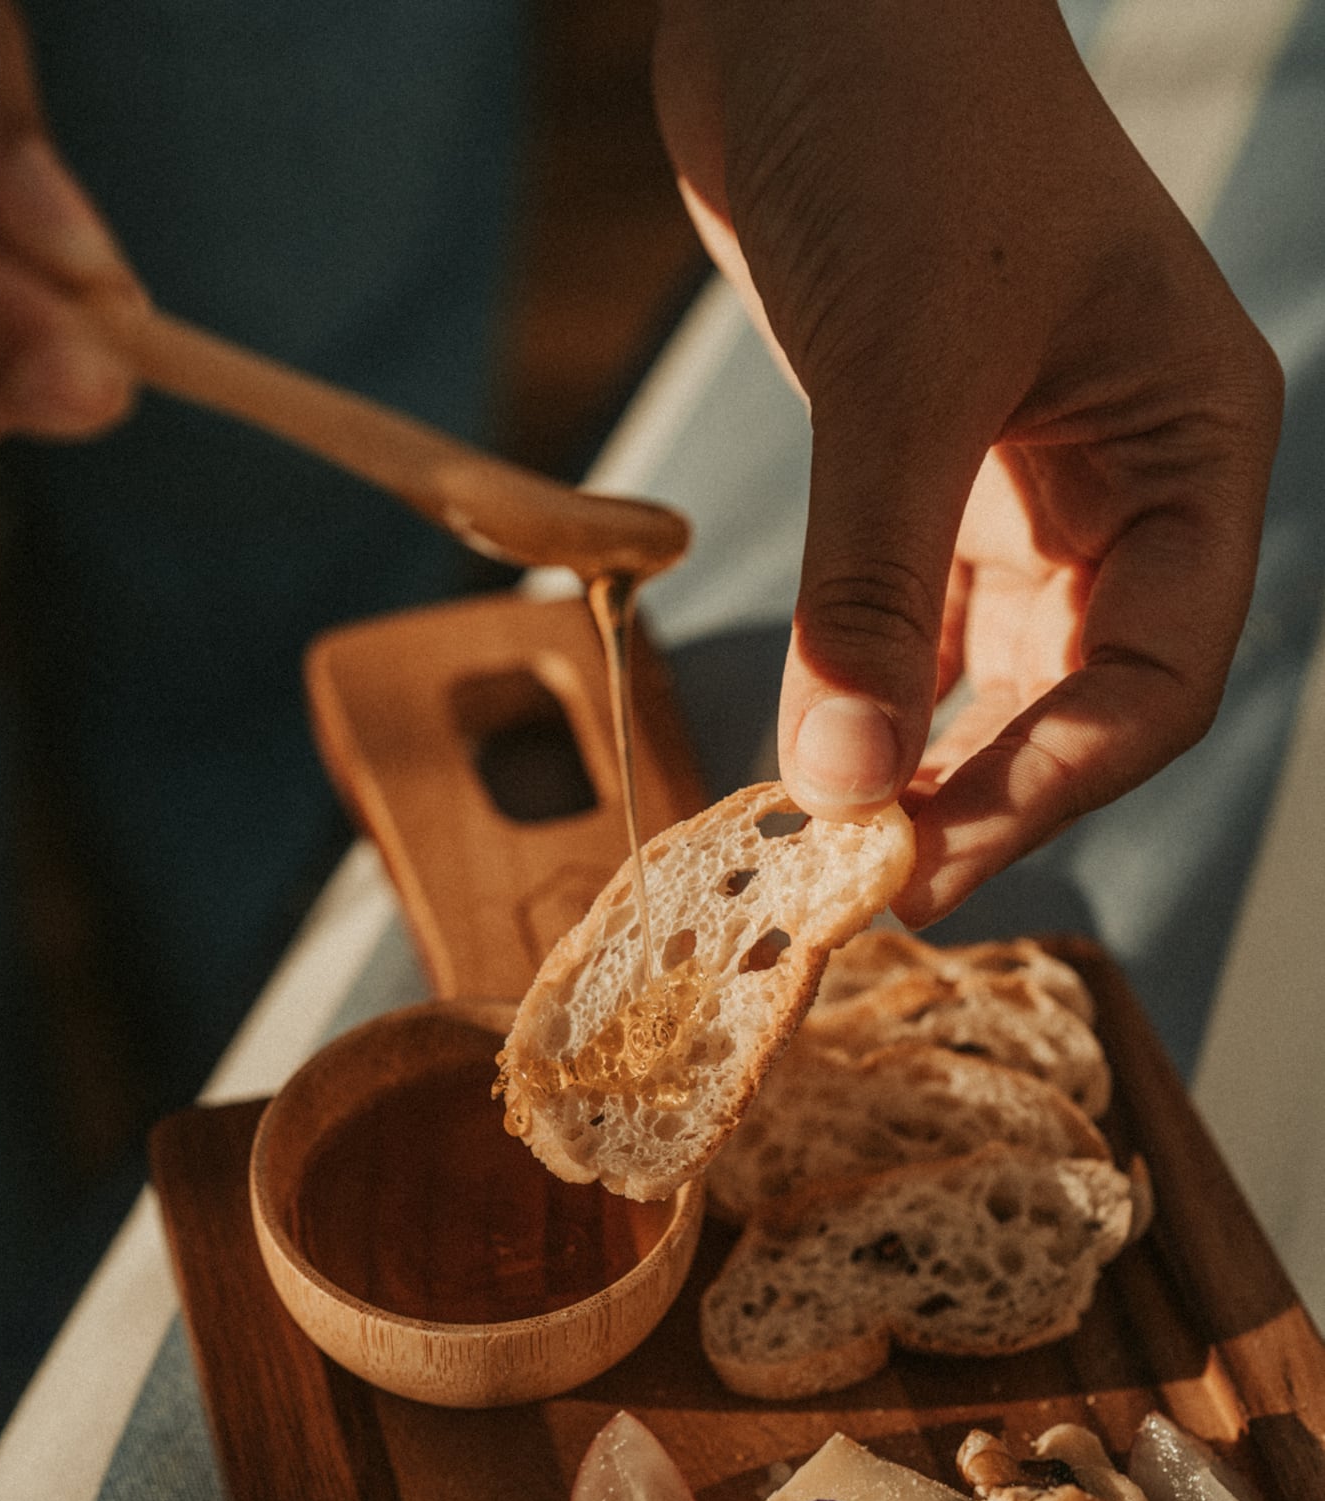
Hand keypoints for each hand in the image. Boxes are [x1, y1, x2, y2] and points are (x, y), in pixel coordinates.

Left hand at [653, 0, 1282, 925]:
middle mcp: (1122, 479)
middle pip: (1074, 699)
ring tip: (824, 839)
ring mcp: (1021, 480)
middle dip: (973, 794)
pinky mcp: (923, 469)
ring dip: (911, 756)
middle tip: (859, 884)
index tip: (920, 869)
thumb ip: (873, 581)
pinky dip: (860, 686)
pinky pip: (906, 619)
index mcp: (1187, 446)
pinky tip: (807, 747)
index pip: (1154, 679)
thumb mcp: (901, 366)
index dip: (1045, 792)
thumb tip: (843, 779)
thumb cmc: (906, 124)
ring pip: (988, 674)